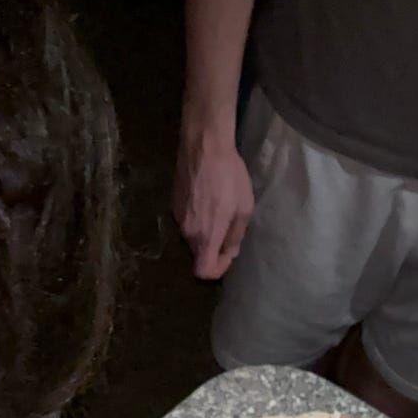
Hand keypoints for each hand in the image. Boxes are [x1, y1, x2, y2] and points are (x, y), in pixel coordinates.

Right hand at [174, 118, 253, 279]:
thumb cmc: (229, 176)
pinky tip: (208, 196)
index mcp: (205, 237)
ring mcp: (177, 218)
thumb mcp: (244, 208)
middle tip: (230, 226)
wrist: (203, 146)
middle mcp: (187, 233)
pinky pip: (187, 221)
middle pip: (199, 254)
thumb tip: (230, 251)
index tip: (228, 254)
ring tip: (220, 208)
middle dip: (214, 247)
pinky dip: (198, 218)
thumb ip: (236, 235)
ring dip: (206, 231)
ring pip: (193, 237)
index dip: (218, 269)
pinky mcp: (173, 204)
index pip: (203, 272)